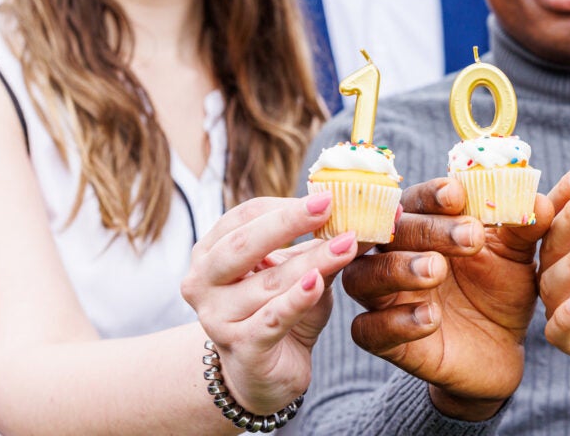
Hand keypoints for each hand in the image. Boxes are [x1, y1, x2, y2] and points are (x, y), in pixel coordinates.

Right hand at [181, 193, 356, 413]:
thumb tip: (367, 213)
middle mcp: (202, 283)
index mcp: (210, 253)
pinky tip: (318, 283)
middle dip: (288, 222)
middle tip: (328, 204)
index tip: (324, 195)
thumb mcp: (300, 272)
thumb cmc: (279, 311)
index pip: (243, 218)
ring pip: (268, 283)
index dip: (282, 205)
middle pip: (244, 244)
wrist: (267, 374)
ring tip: (347, 244)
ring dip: (311, 261)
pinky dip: (296, 300)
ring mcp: (217, 318)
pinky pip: (272, 319)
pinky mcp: (241, 348)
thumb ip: (321, 245)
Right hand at [341, 177, 553, 420]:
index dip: (431, 194)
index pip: (415, 200)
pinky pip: (369, 330)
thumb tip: (539, 202)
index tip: (456, 194)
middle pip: (390, 233)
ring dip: (398, 269)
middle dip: (428, 230)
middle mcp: (393, 255)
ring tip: (437, 270)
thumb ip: (525, 228)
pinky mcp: (382, 339)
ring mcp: (383, 298)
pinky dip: (396, 322)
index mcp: (422, 225)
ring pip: (364, 276)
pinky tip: (430, 318)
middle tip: (470, 237)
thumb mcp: (517, 257)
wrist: (501, 349)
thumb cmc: (500, 288)